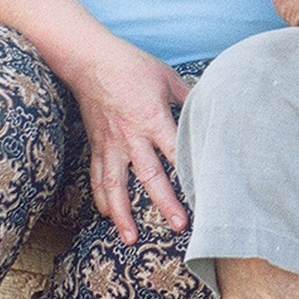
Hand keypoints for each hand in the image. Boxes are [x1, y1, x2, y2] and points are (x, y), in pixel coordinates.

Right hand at [61, 41, 191, 243]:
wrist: (89, 59)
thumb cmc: (131, 65)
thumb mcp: (166, 76)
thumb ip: (187, 97)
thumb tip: (209, 109)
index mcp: (152, 118)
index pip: (175, 150)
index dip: (189, 172)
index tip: (203, 192)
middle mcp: (130, 136)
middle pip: (149, 176)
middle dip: (164, 203)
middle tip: (179, 226)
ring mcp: (110, 143)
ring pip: (115, 185)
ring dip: (123, 214)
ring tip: (131, 239)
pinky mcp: (96, 144)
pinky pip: (97, 175)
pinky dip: (101, 197)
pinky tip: (107, 214)